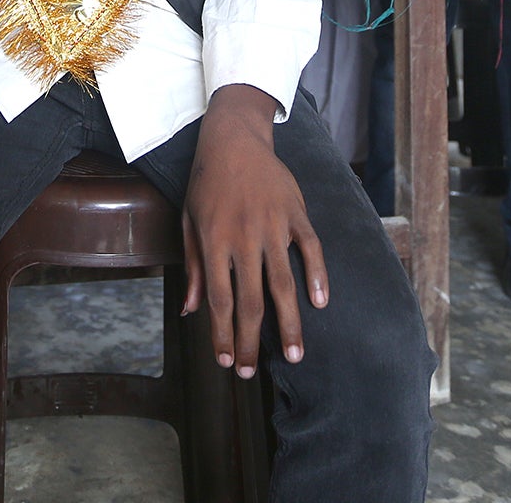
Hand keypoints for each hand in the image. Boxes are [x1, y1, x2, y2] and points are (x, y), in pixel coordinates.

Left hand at [181, 85, 327, 378]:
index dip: (223, 335)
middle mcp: (244, 237)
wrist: (233, 137)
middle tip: (252, 372)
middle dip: (251, 341)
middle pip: (250, 301)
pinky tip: (321, 303)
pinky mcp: (295, 212)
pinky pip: (310, 248)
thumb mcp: (189, 221)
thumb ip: (195, 267)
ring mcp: (272, 224)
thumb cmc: (206, 182)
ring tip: (293, 355)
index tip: (225, 361)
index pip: (220, 300)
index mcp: (214, 241)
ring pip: (283, 283)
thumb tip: (191, 310)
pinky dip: (318, 275)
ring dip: (288, 323)